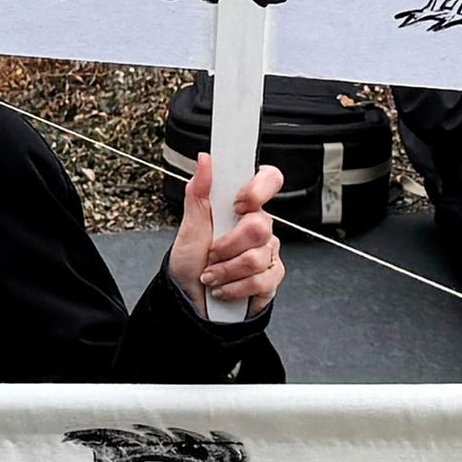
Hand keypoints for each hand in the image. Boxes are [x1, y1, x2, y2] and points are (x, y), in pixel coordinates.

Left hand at [169, 155, 282, 316]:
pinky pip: (261, 280)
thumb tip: (205, 161)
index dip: (258, 189)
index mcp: (242, 208)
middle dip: (227, 245)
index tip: (237, 204)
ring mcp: (267, 253)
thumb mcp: (189, 227)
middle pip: (259, 226)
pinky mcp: (272, 278)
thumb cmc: (190, 263)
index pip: (269, 181)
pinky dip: (234, 287)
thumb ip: (198, 192)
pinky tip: (224, 288)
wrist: (190, 301)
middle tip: (211, 253)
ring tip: (211, 275)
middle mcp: (258, 228)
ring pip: (256, 257)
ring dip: (225, 270)